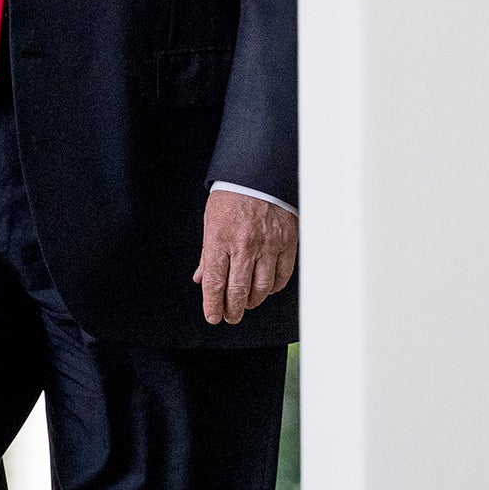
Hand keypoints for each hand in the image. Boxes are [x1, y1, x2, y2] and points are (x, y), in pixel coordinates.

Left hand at [193, 190, 297, 324]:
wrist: (259, 173)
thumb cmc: (232, 195)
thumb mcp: (210, 220)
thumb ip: (206, 253)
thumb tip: (201, 279)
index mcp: (220, 238)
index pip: (214, 282)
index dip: (212, 305)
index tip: (212, 316)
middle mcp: (244, 244)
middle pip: (237, 291)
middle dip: (232, 310)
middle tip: (229, 316)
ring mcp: (268, 244)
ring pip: (261, 288)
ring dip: (252, 301)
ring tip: (246, 303)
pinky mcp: (287, 242)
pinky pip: (282, 276)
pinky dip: (273, 287)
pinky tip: (266, 288)